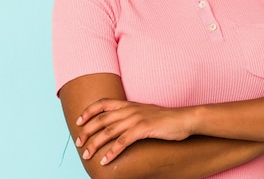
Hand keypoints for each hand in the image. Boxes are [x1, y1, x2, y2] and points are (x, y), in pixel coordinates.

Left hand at [74, 99, 193, 164]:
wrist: (184, 119)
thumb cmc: (166, 119)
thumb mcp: (145, 112)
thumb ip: (131, 115)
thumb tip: (119, 124)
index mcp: (129, 104)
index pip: (103, 103)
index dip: (88, 111)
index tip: (79, 121)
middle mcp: (130, 109)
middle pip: (101, 119)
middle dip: (87, 131)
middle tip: (79, 143)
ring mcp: (136, 118)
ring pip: (109, 131)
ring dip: (95, 144)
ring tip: (87, 155)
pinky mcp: (143, 129)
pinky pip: (122, 141)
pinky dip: (112, 152)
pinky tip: (105, 160)